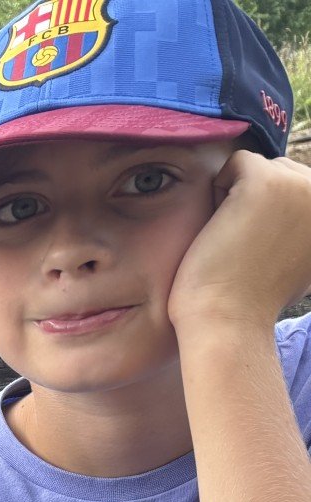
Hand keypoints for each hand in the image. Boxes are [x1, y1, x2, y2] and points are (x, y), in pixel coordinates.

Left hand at [170, 150, 310, 333]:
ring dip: (237, 195)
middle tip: (246, 244)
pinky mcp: (267, 182)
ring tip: (236, 237)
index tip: (259, 247)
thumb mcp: (301, 260)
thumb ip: (306, 229)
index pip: (300, 188)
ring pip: (260, 166)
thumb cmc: (252, 298)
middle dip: (254, 200)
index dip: (269, 214)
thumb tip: (293, 218)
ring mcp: (301, 186)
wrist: (229, 320)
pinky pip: (238, 160)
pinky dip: (219, 187)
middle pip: (281, 172)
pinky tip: (220, 225)